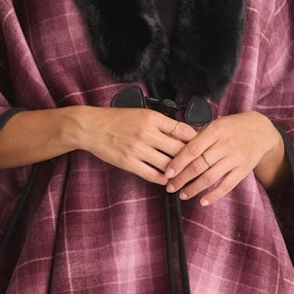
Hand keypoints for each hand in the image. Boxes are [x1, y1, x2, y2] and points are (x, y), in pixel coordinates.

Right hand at [73, 106, 198, 185]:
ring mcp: (138, 149)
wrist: (91, 127)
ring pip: (168, 164)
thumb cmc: (116, 119)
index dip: (196, 139)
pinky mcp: (129, 163)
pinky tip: (169, 180)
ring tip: (186, 175)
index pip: (183, 130)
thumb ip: (161, 122)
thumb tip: (182, 132)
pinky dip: (164, 179)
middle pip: (179, 149)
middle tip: (199, 164)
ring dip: (179, 172)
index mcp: (152, 118)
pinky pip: (153, 175)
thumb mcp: (141, 113)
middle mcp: (146, 133)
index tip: (202, 145)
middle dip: (191, 158)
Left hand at [163, 111, 286, 205]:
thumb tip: (176, 149)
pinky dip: (214, 195)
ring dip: (194, 189)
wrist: (262, 131)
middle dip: (181, 179)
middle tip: (170, 187)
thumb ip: (199, 136)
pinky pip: (226, 186)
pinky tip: (203, 201)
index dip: (178, 163)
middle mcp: (226, 144)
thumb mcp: (216, 124)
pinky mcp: (243, 170)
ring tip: (182, 194)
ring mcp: (235, 158)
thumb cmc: (234, 127)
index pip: (192, 149)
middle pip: (199, 166)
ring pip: (210, 178)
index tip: (167, 173)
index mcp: (216, 130)